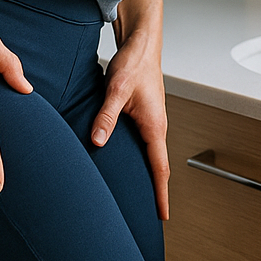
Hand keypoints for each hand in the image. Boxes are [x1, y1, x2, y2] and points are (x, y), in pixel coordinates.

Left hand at [91, 30, 169, 219]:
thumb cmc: (134, 64)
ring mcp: (151, 121)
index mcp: (155, 125)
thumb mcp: (116, 90)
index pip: (160, 168)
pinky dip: (141, 159)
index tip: (163, 215)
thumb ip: (106, 116)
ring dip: (149, 175)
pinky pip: (145, 144)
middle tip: (151, 215)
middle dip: (156, 191)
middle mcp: (157, 126)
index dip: (161, 193)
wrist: (141, 44)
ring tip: (141, 196)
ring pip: (151, 155)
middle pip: (158, 166)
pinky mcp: (144, 115)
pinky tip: (128, 163)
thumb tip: (97, 141)